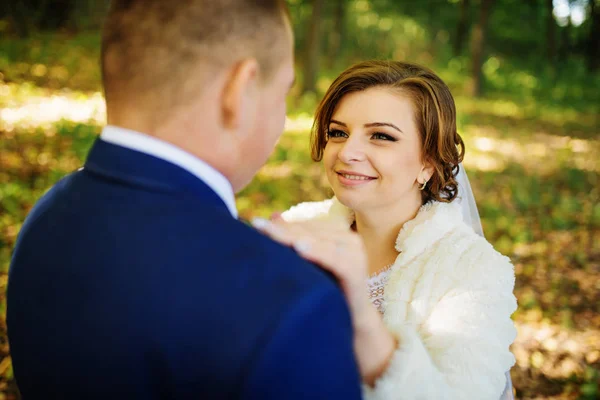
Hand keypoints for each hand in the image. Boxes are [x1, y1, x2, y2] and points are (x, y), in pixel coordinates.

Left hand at [252, 216, 369, 319]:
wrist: (354, 319)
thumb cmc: (331, 290)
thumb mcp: (311, 263)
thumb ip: (295, 238)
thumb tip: (273, 215)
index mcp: (338, 233)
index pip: (304, 226)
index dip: (280, 225)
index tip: (255, 223)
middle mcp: (349, 239)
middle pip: (309, 232)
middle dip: (282, 230)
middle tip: (257, 225)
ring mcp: (355, 253)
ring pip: (318, 241)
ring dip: (294, 237)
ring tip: (273, 233)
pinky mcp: (356, 269)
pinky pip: (333, 258)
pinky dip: (316, 251)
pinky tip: (299, 248)